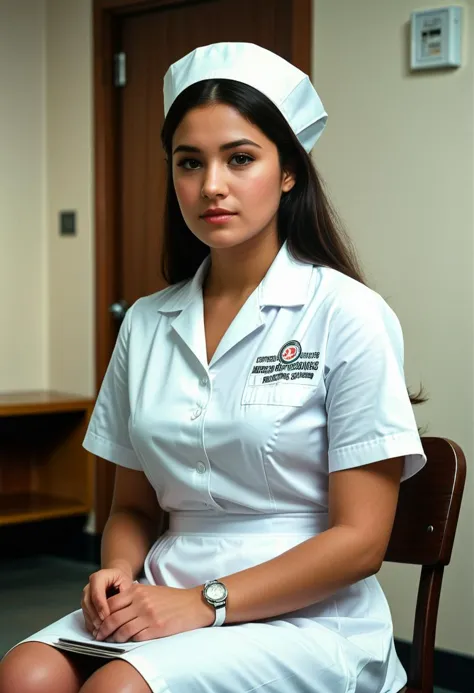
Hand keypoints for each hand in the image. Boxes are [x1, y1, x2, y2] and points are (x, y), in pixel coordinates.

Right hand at [81, 566, 133, 634]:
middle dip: (96, 616)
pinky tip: (98, 631)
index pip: (96, 593)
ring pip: (85, 610)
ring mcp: (85, 596)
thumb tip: (120, 609)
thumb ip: (123, 594)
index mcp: (99, 577)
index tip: (107, 617)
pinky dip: (91, 624)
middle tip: (104, 627)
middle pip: (88, 602)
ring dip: (93, 622)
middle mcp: (89, 586)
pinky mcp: (85, 605)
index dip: (101, 606)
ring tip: (102, 631)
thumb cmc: (122, 581)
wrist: (116, 579)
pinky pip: (85, 615)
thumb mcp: (126, 583)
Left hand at [93, 583, 214, 642]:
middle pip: (112, 619)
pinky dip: (128, 642)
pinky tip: (125, 643)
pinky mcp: (156, 629)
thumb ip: (133, 597)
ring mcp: (148, 616)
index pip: (110, 604)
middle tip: (98, 637)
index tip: (97, 624)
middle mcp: (140, 603)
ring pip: (122, 631)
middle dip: (102, 630)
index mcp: (137, 591)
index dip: (101, 616)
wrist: (193, 604)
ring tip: (109, 642)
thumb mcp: (150, 591)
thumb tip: (114, 608)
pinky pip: (136, 638)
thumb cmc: (171, 598)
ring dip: (113, 639)